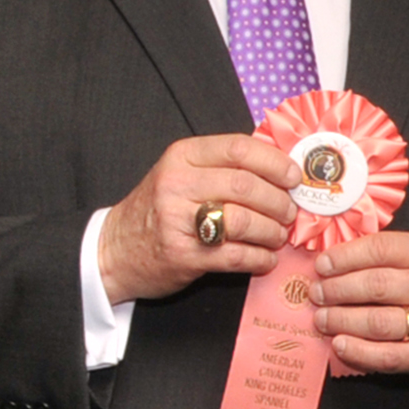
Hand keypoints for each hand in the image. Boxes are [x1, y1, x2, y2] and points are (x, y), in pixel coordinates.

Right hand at [98, 135, 299, 303]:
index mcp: (182, 157)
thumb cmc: (158, 210)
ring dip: (272, 232)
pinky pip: (237, 256)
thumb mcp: (181, 173)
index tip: (294, 176)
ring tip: (278, 236)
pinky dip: (260, 258)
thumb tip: (280, 167)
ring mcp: (179, 221)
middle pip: (246, 186)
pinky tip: (265, 258)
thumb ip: (222, 166)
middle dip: (279, 201)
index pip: (239, 149)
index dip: (275, 162)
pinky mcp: (184, 256)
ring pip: (245, 221)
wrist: (114, 250)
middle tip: (289, 212)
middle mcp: (178, 184)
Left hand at [309, 230, 408, 375]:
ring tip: (322, 318)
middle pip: (377, 285)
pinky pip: (387, 355)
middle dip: (338, 290)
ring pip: (378, 322)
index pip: (381, 249)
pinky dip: (358, 351)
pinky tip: (339, 344)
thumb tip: (326, 263)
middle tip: (317, 294)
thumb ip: (377, 257)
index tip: (321, 265)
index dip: (345, 257)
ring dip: (342, 320)